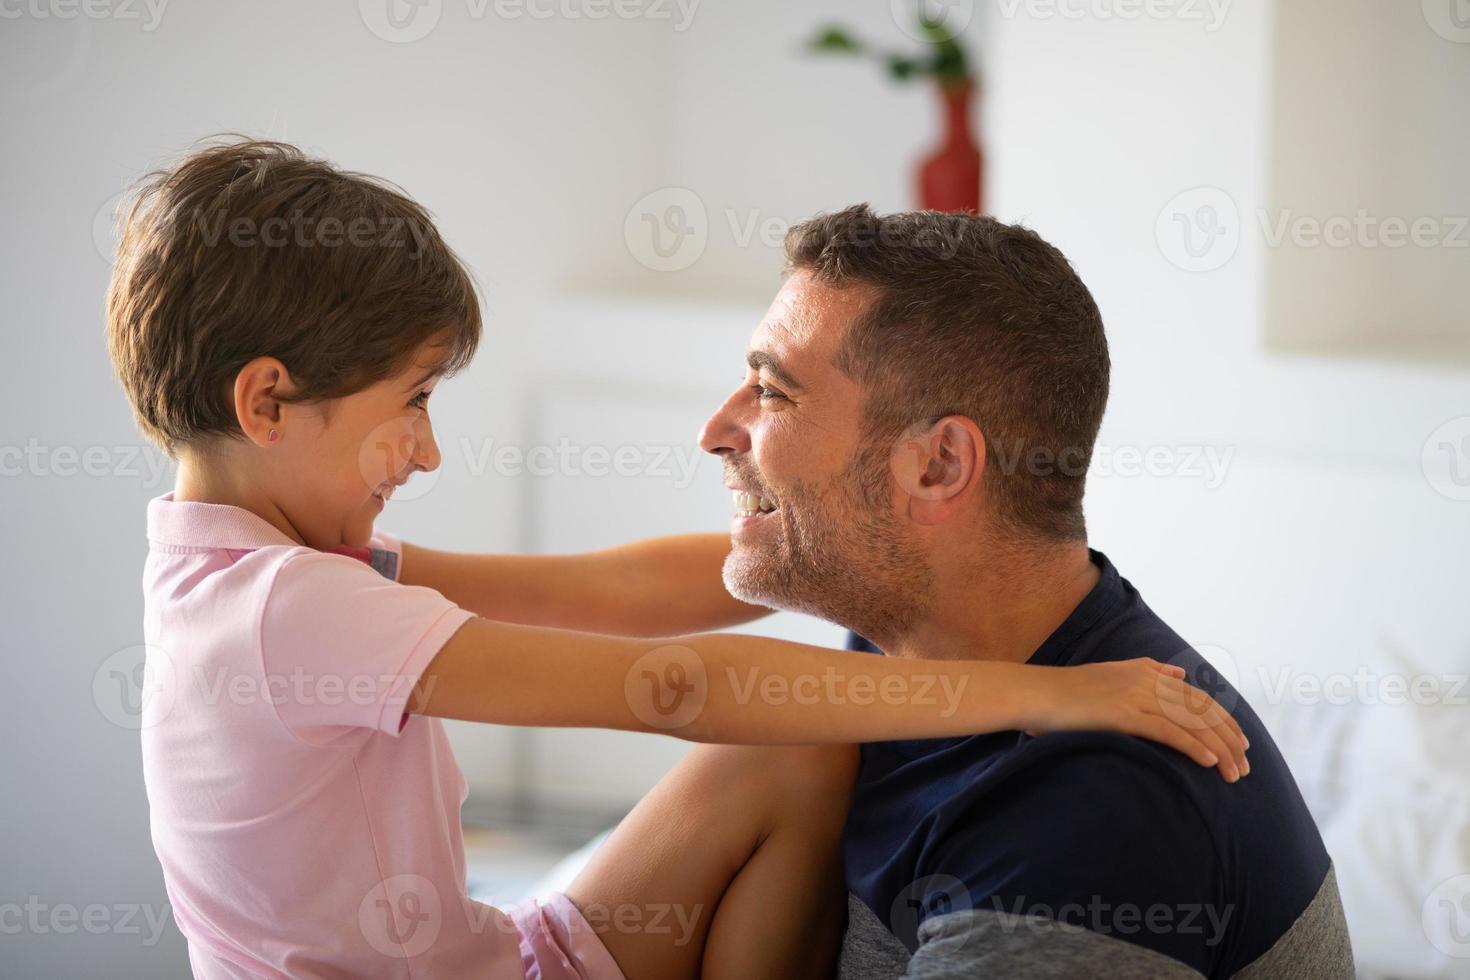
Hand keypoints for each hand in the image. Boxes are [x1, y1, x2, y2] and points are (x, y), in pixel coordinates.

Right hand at [1016, 658, 1249, 781]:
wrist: (1036, 693)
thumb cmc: (1069, 691)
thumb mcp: (1113, 673)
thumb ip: (1148, 670)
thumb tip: (1179, 674)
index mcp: (1147, 671)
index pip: (1198, 697)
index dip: (1224, 720)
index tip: (1241, 743)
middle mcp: (1147, 680)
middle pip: (1202, 710)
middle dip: (1229, 739)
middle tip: (1245, 766)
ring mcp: (1135, 695)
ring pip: (1190, 723)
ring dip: (1218, 749)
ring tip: (1234, 774)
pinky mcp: (1122, 714)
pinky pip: (1166, 731)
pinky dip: (1191, 746)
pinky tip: (1208, 763)